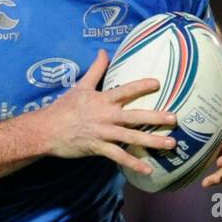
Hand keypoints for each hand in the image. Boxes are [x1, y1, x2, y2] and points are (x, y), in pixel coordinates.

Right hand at [37, 49, 177, 175]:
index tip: (158, 83)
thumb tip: (103, 51)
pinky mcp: (98, 148)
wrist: (46, 130)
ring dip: (152, 141)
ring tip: (171, 143)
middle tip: (174, 118)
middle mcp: (106, 116)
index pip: (125, 90)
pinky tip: (148, 170)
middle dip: (156, 117)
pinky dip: (134, 163)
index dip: (141, 86)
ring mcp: (103, 133)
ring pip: (131, 137)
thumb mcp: (80, 86)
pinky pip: (119, 157)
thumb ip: (95, 70)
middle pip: (135, 116)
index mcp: (102, 99)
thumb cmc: (64, 108)